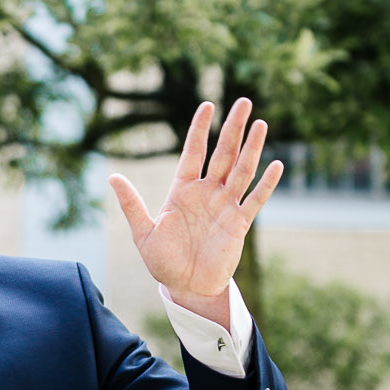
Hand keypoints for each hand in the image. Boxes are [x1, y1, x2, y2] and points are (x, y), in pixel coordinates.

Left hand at [109, 98, 283, 320]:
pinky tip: (277, 165)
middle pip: (222, 153)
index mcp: (182, 190)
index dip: (200, 129)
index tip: (208, 105)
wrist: (186, 287)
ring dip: (251, 148)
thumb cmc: (163, 261)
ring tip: (260, 124)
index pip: (194, 152)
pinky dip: (266, 184)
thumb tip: (112, 176)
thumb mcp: (143, 233)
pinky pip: (255, 200)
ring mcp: (225, 206)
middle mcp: (206, 193)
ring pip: (241, 170)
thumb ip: (132, 205)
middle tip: (243, 101)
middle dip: (232, 128)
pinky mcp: (239, 224)